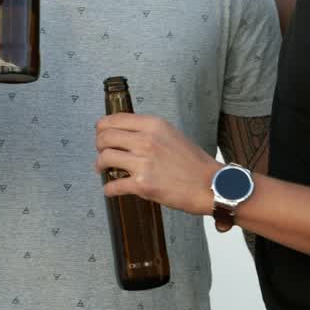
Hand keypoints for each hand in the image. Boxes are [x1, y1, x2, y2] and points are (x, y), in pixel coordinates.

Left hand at [95, 113, 221, 216]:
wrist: (211, 185)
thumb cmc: (194, 162)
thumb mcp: (171, 134)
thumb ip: (148, 131)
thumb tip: (125, 134)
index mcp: (153, 125)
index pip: (113, 120)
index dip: (101, 128)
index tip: (101, 134)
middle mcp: (146, 140)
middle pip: (105, 137)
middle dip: (99, 146)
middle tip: (102, 153)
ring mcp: (143, 163)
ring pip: (104, 158)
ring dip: (100, 165)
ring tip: (103, 169)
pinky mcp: (143, 185)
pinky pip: (113, 185)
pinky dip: (109, 189)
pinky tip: (111, 189)